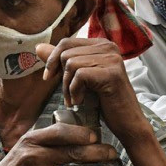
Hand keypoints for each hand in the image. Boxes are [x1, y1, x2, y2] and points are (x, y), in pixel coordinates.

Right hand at [0, 123, 118, 165]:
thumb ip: (46, 139)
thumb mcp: (23, 147)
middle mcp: (33, 157)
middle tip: (114, 155)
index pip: (61, 132)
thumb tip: (79, 132)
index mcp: (31, 141)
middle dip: (99, 154)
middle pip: (73, 153)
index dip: (82, 133)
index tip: (97, 136)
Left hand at [39, 38, 153, 147]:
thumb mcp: (80, 78)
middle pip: (66, 53)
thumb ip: (61, 61)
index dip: (52, 60)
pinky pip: (79, 76)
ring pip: (71, 64)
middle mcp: (109, 46)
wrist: (127, 123)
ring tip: (76, 100)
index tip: (49, 77)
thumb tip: (38, 47)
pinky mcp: (111, 73)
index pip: (66, 42)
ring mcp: (112, 59)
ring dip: (68, 87)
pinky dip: (75, 92)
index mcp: (101, 44)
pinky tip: (82, 102)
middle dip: (61, 78)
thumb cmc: (104, 102)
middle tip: (69, 96)